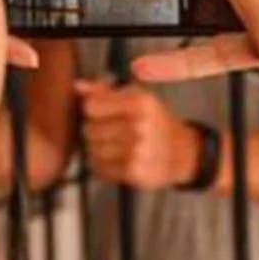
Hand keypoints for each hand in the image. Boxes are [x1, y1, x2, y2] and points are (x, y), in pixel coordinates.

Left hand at [77, 79, 199, 188]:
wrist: (181, 153)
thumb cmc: (154, 122)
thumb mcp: (136, 98)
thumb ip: (105, 92)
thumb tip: (78, 87)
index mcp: (140, 102)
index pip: (91, 107)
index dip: (92, 111)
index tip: (102, 113)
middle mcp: (140, 126)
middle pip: (89, 130)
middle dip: (94, 132)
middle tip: (110, 133)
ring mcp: (137, 151)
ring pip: (92, 151)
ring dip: (97, 151)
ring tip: (113, 148)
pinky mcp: (134, 172)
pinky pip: (100, 169)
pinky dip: (102, 167)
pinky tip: (116, 161)